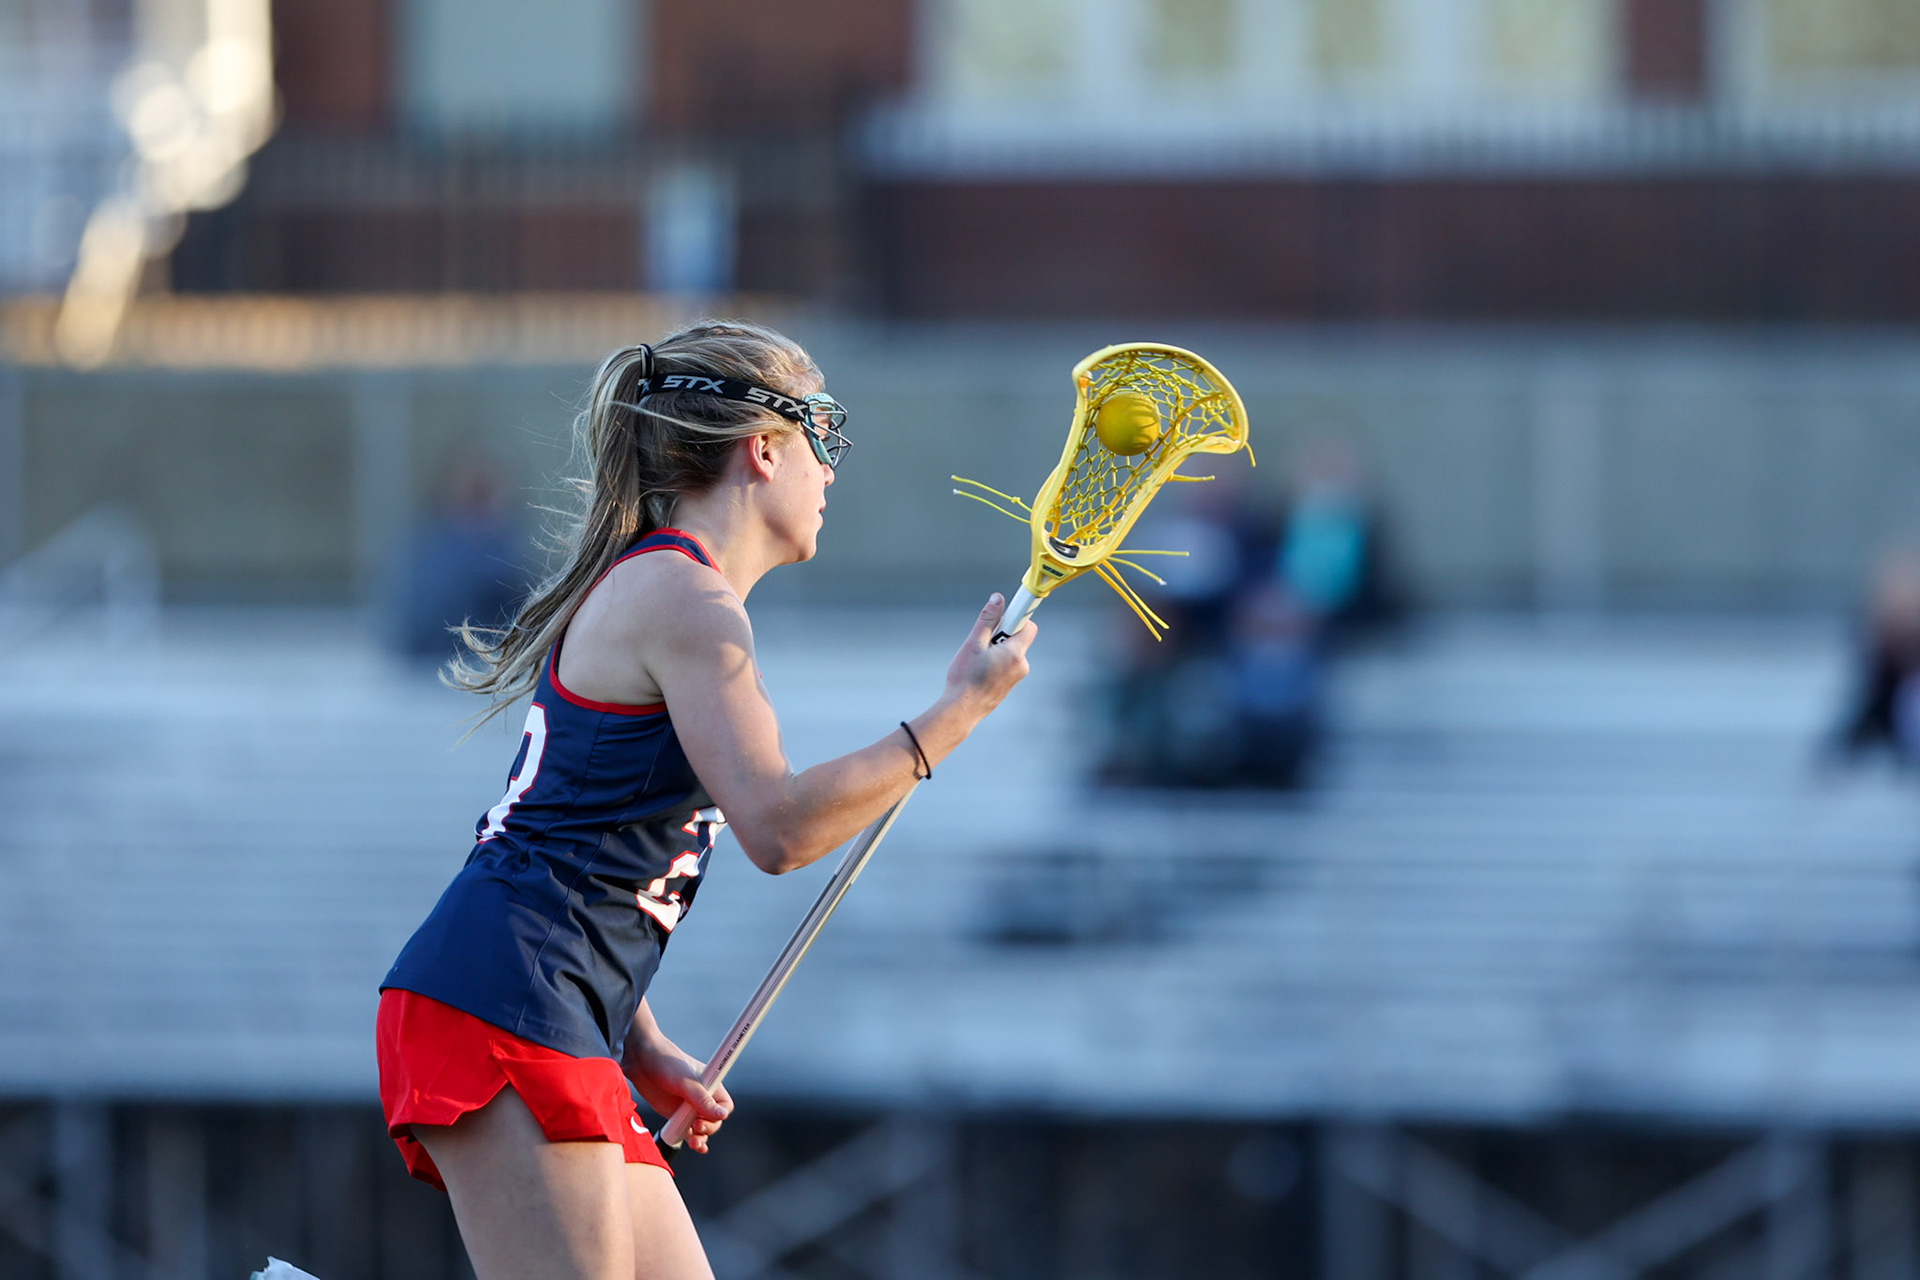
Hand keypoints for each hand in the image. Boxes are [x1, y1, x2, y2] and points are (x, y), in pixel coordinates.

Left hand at [623, 1037, 733, 1153]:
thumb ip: (702, 1100)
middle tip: (696, 1127)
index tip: (708, 1118)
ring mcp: (688, 1107)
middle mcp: (702, 1097)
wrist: (640, 1061)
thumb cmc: (666, 1063)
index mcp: (710, 1084)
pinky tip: (697, 1147)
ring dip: (701, 1138)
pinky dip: (692, 1140)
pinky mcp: (676, 1115)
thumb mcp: (685, 1082)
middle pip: (714, 1120)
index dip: (719, 1114)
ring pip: (702, 1129)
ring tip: (694, 1143)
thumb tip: (722, 1115)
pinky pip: (688, 1132)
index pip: (724, 1105)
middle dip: (708, 1128)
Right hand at [943, 593, 1035, 718]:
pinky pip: (1008, 663)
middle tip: (983, 641)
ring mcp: (1017, 676)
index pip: (1028, 626)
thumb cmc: (965, 678)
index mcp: (1014, 654)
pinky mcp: (1010, 683)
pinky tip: (981, 669)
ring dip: (998, 648)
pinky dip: (997, 660)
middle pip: (1019, 637)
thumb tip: (998, 599)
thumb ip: (988, 620)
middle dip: (1003, 634)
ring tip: (979, 659)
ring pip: (1012, 651)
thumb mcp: (973, 643)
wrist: (962, 710)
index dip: (1016, 617)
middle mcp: (1021, 665)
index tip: (1004, 616)